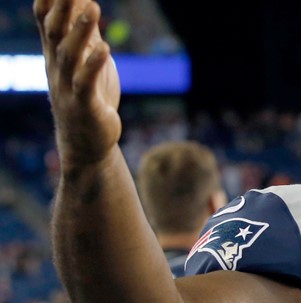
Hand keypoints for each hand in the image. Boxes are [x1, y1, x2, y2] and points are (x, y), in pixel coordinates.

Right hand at [35, 0, 121, 169]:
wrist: (85, 142)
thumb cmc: (87, 95)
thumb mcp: (85, 59)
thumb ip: (84, 32)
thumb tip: (84, 1)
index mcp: (55, 54)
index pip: (46, 21)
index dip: (49, 1)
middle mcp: (57, 67)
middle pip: (55, 33)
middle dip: (63, 8)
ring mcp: (68, 86)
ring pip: (70, 55)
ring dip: (81, 31)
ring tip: (93, 6)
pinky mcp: (85, 104)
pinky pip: (86, 83)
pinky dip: (94, 65)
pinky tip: (104, 49)